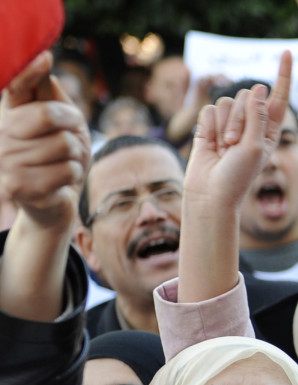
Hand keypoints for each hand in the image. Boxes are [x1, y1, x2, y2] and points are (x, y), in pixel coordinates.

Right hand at [0, 51, 89, 230]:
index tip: (44, 57)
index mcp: (10, 113)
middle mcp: (1, 133)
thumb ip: (51, 95)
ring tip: (62, 163)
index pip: (16, 87)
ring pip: (63, 145)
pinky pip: (67, 170)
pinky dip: (74, 175)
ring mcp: (6, 160)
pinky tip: (61, 180)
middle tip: (68, 139)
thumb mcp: (63, 122)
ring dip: (75, 156)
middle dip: (72, 127)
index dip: (30, 72)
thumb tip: (42, 57)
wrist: (55, 200)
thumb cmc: (60, 155)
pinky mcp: (18, 186)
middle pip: (50, 116)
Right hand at [183, 51, 291, 210]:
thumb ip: (257, 116)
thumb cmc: (237, 176)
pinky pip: (209, 109)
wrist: (210, 194)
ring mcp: (230, 123)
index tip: (287, 52)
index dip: (283, 75)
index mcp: (269, 129)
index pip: (278, 97)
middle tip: (234, 143)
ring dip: (224, 125)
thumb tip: (259, 88)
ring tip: (224, 148)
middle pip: (247, 95)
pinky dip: (209, 127)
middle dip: (240, 117)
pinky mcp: (210, 125)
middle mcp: (251, 123)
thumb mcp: (254, 147)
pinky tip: (210, 145)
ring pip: (227, 101)